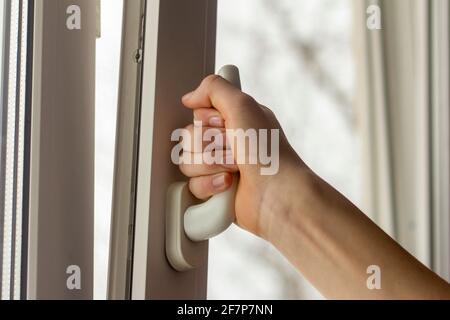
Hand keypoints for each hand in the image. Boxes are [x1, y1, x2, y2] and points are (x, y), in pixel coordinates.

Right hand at [180, 75, 305, 236]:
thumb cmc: (268, 152)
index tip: (224, 123)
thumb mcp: (243, 105)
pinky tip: (229, 184)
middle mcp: (226, 142)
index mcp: (235, 119)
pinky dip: (210, 184)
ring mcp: (219, 167)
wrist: (276, 194)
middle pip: (188, 138)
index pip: (197, 114)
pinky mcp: (215, 190)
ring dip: (211, 165)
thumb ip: (214, 89)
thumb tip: (190, 97)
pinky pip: (192, 185)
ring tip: (235, 168)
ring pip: (187, 162)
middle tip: (233, 148)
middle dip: (209, 145)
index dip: (207, 120)